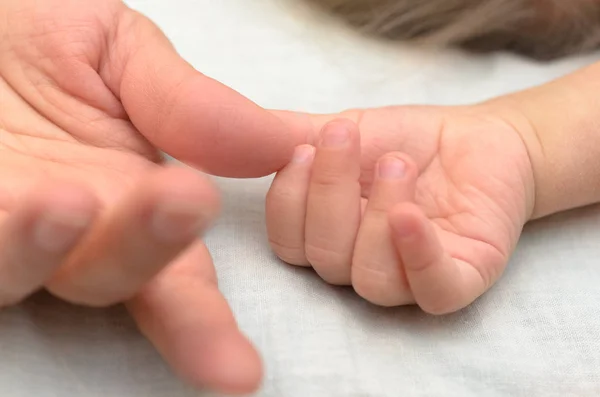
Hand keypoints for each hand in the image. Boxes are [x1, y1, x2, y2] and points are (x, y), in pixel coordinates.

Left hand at [0, 0, 300, 392]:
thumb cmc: (34, 35)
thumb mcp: (120, 52)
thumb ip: (192, 103)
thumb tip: (285, 142)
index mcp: (124, 200)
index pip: (175, 277)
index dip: (206, 327)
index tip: (242, 369)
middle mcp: (66, 231)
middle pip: (113, 283)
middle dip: (151, 264)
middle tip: (182, 207)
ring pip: (22, 277)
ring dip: (51, 250)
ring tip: (70, 202)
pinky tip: (24, 203)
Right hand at [267, 106, 534, 312]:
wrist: (480, 137)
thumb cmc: (408, 138)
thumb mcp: (344, 128)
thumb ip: (292, 134)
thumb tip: (230, 129)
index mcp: (327, 236)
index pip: (287, 245)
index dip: (288, 201)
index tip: (305, 147)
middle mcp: (360, 265)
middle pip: (325, 259)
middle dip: (331, 192)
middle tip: (349, 138)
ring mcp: (409, 278)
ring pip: (369, 278)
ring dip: (376, 216)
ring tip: (398, 164)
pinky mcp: (459, 280)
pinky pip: (432, 290)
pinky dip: (417, 255)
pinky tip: (412, 215)